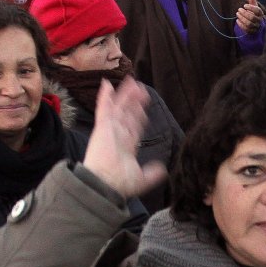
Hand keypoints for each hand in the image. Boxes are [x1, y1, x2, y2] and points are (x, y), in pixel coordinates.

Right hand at [83, 76, 167, 198]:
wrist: (105, 185)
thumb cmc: (120, 184)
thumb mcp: (142, 178)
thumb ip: (152, 173)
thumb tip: (163, 169)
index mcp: (126, 146)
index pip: (134, 127)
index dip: (139, 116)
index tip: (144, 109)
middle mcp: (118, 135)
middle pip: (127, 114)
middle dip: (134, 102)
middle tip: (141, 88)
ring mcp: (110, 130)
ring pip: (119, 107)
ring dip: (125, 94)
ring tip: (132, 81)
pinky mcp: (103, 127)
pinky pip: (104, 108)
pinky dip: (105, 96)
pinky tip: (107, 83)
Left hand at [235, 0, 263, 34]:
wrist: (255, 24)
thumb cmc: (253, 12)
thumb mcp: (253, 5)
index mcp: (260, 13)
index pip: (257, 11)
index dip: (250, 8)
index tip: (244, 5)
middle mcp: (259, 20)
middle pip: (252, 17)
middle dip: (244, 13)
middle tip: (239, 9)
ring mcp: (256, 26)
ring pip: (249, 24)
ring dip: (242, 18)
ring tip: (237, 14)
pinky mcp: (251, 31)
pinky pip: (246, 29)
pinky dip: (241, 24)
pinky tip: (237, 20)